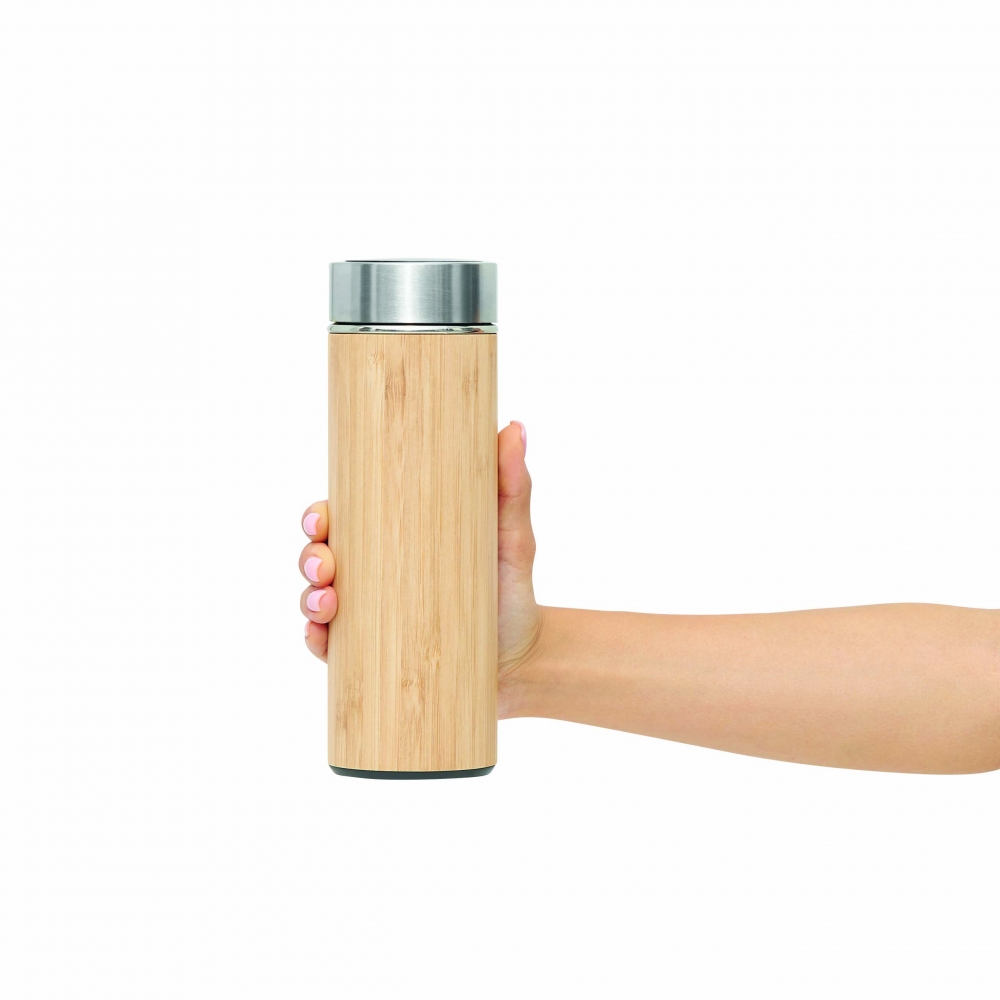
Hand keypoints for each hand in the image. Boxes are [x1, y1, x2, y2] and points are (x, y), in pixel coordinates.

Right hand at [299, 420, 541, 717]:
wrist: (522, 659)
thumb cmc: (510, 590)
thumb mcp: (511, 537)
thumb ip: (511, 486)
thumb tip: (513, 427)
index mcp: (393, 537)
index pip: (342, 518)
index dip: (318, 516)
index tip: (321, 519)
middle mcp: (373, 574)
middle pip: (319, 557)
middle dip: (308, 556)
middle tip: (326, 565)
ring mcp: (369, 615)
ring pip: (316, 600)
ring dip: (308, 598)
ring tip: (328, 603)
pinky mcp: (374, 655)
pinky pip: (331, 647)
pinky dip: (317, 640)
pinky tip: (321, 637)